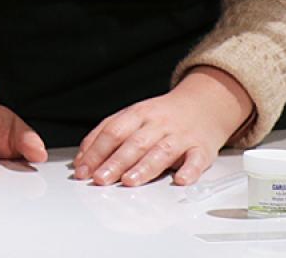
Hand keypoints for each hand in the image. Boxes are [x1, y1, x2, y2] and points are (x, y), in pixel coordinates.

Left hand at [73, 66, 252, 187]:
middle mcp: (159, 124)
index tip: (83, 170)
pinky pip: (196, 160)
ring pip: (162, 151)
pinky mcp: (201, 149)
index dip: (96, 151)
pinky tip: (181, 179)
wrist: (204, 104)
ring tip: (129, 181)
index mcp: (139, 114)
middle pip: (135, 143)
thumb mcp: (132, 116)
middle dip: (115, 162)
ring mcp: (181, 136)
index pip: (113, 131)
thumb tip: (82, 160)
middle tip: (100, 179)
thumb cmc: (163, 116)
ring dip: (145, 167)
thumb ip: (106, 134)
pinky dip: (189, 170)